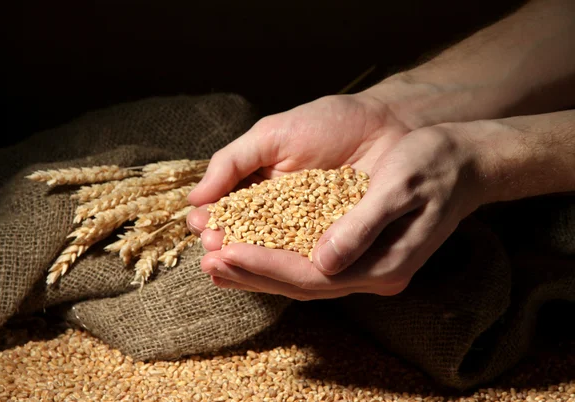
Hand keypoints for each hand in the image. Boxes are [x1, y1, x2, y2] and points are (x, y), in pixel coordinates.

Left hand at [189, 119, 485, 299]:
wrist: (462, 162)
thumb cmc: (433, 166)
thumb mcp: (400, 187)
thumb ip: (362, 226)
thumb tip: (322, 261)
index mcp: (384, 264)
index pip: (313, 275)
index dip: (266, 266)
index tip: (225, 252)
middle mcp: (372, 273)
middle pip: (300, 283)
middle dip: (252, 273)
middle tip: (207, 263)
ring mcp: (365, 265)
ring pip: (300, 277)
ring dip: (257, 270)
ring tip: (215, 261)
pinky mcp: (356, 251)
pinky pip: (307, 261)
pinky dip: (275, 257)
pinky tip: (249, 249)